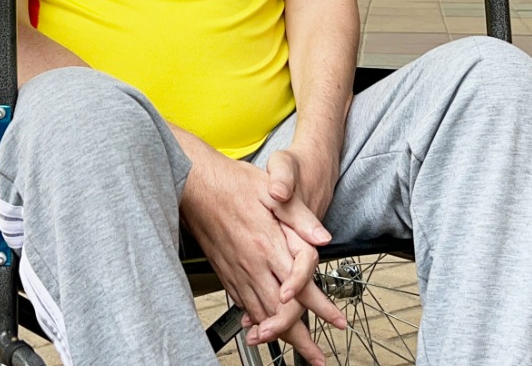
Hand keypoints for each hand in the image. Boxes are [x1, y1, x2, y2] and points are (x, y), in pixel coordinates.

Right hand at [181, 152, 345, 362]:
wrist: (194, 184)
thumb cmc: (232, 184)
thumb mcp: (272, 192)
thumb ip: (300, 216)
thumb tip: (323, 236)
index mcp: (267, 245)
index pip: (299, 287)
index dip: (321, 308)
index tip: (337, 321)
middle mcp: (251, 264)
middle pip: (280, 312)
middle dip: (302, 339)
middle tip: (318, 357)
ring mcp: (236, 271)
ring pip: (261, 314)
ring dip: (280, 336)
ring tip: (298, 351)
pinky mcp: (225, 272)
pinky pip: (243, 305)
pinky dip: (257, 322)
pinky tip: (264, 330)